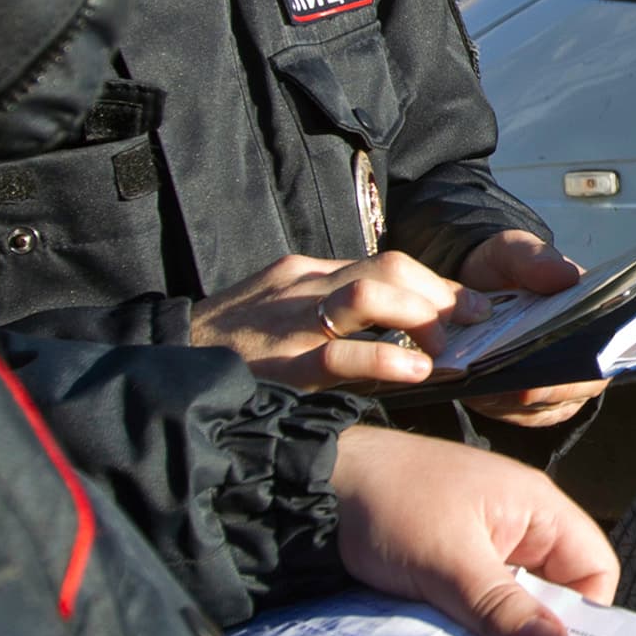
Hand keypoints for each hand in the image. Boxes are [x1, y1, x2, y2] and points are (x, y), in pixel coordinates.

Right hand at [181, 251, 460, 391]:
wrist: (159, 361)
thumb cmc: (224, 348)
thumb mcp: (278, 315)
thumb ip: (328, 318)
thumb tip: (393, 334)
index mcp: (305, 273)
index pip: (385, 264)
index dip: (435, 284)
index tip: (469, 307)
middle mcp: (302, 285)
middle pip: (389, 268)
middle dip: (440, 293)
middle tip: (476, 322)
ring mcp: (290, 321)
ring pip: (370, 294)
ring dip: (421, 316)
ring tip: (447, 346)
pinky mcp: (280, 362)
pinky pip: (340, 353)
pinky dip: (386, 359)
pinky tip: (416, 372)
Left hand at [329, 424, 620, 635]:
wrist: (315, 484)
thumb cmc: (388, 501)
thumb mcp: (447, 561)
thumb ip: (502, 608)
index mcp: (536, 508)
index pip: (594, 567)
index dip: (589, 615)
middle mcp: (519, 527)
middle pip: (557, 592)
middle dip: (543, 635)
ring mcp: (485, 547)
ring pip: (516, 605)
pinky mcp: (452, 566)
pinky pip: (481, 606)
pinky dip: (474, 630)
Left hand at [456, 230, 605, 428]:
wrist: (467, 284)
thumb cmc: (502, 267)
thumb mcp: (513, 250)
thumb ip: (534, 259)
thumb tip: (565, 276)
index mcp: (592, 317)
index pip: (608, 350)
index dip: (590, 365)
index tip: (563, 367)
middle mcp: (582, 354)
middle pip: (580, 387)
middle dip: (548, 389)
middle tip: (519, 386)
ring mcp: (556, 382)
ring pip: (548, 407)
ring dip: (518, 401)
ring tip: (490, 387)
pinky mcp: (527, 402)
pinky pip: (523, 416)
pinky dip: (501, 408)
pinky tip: (481, 394)